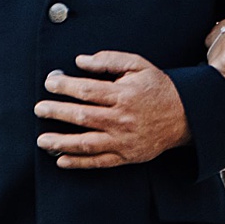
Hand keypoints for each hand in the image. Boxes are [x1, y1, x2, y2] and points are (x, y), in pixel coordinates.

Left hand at [35, 48, 190, 169]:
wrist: (185, 115)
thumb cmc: (158, 87)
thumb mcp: (138, 65)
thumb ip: (109, 60)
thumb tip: (81, 61)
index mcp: (123, 95)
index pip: (87, 91)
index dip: (65, 87)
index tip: (50, 84)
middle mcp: (121, 119)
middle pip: (82, 116)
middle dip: (56, 112)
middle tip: (39, 110)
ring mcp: (123, 140)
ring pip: (86, 143)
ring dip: (61, 142)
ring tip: (42, 140)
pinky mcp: (126, 156)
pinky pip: (98, 162)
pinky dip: (79, 163)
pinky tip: (62, 160)